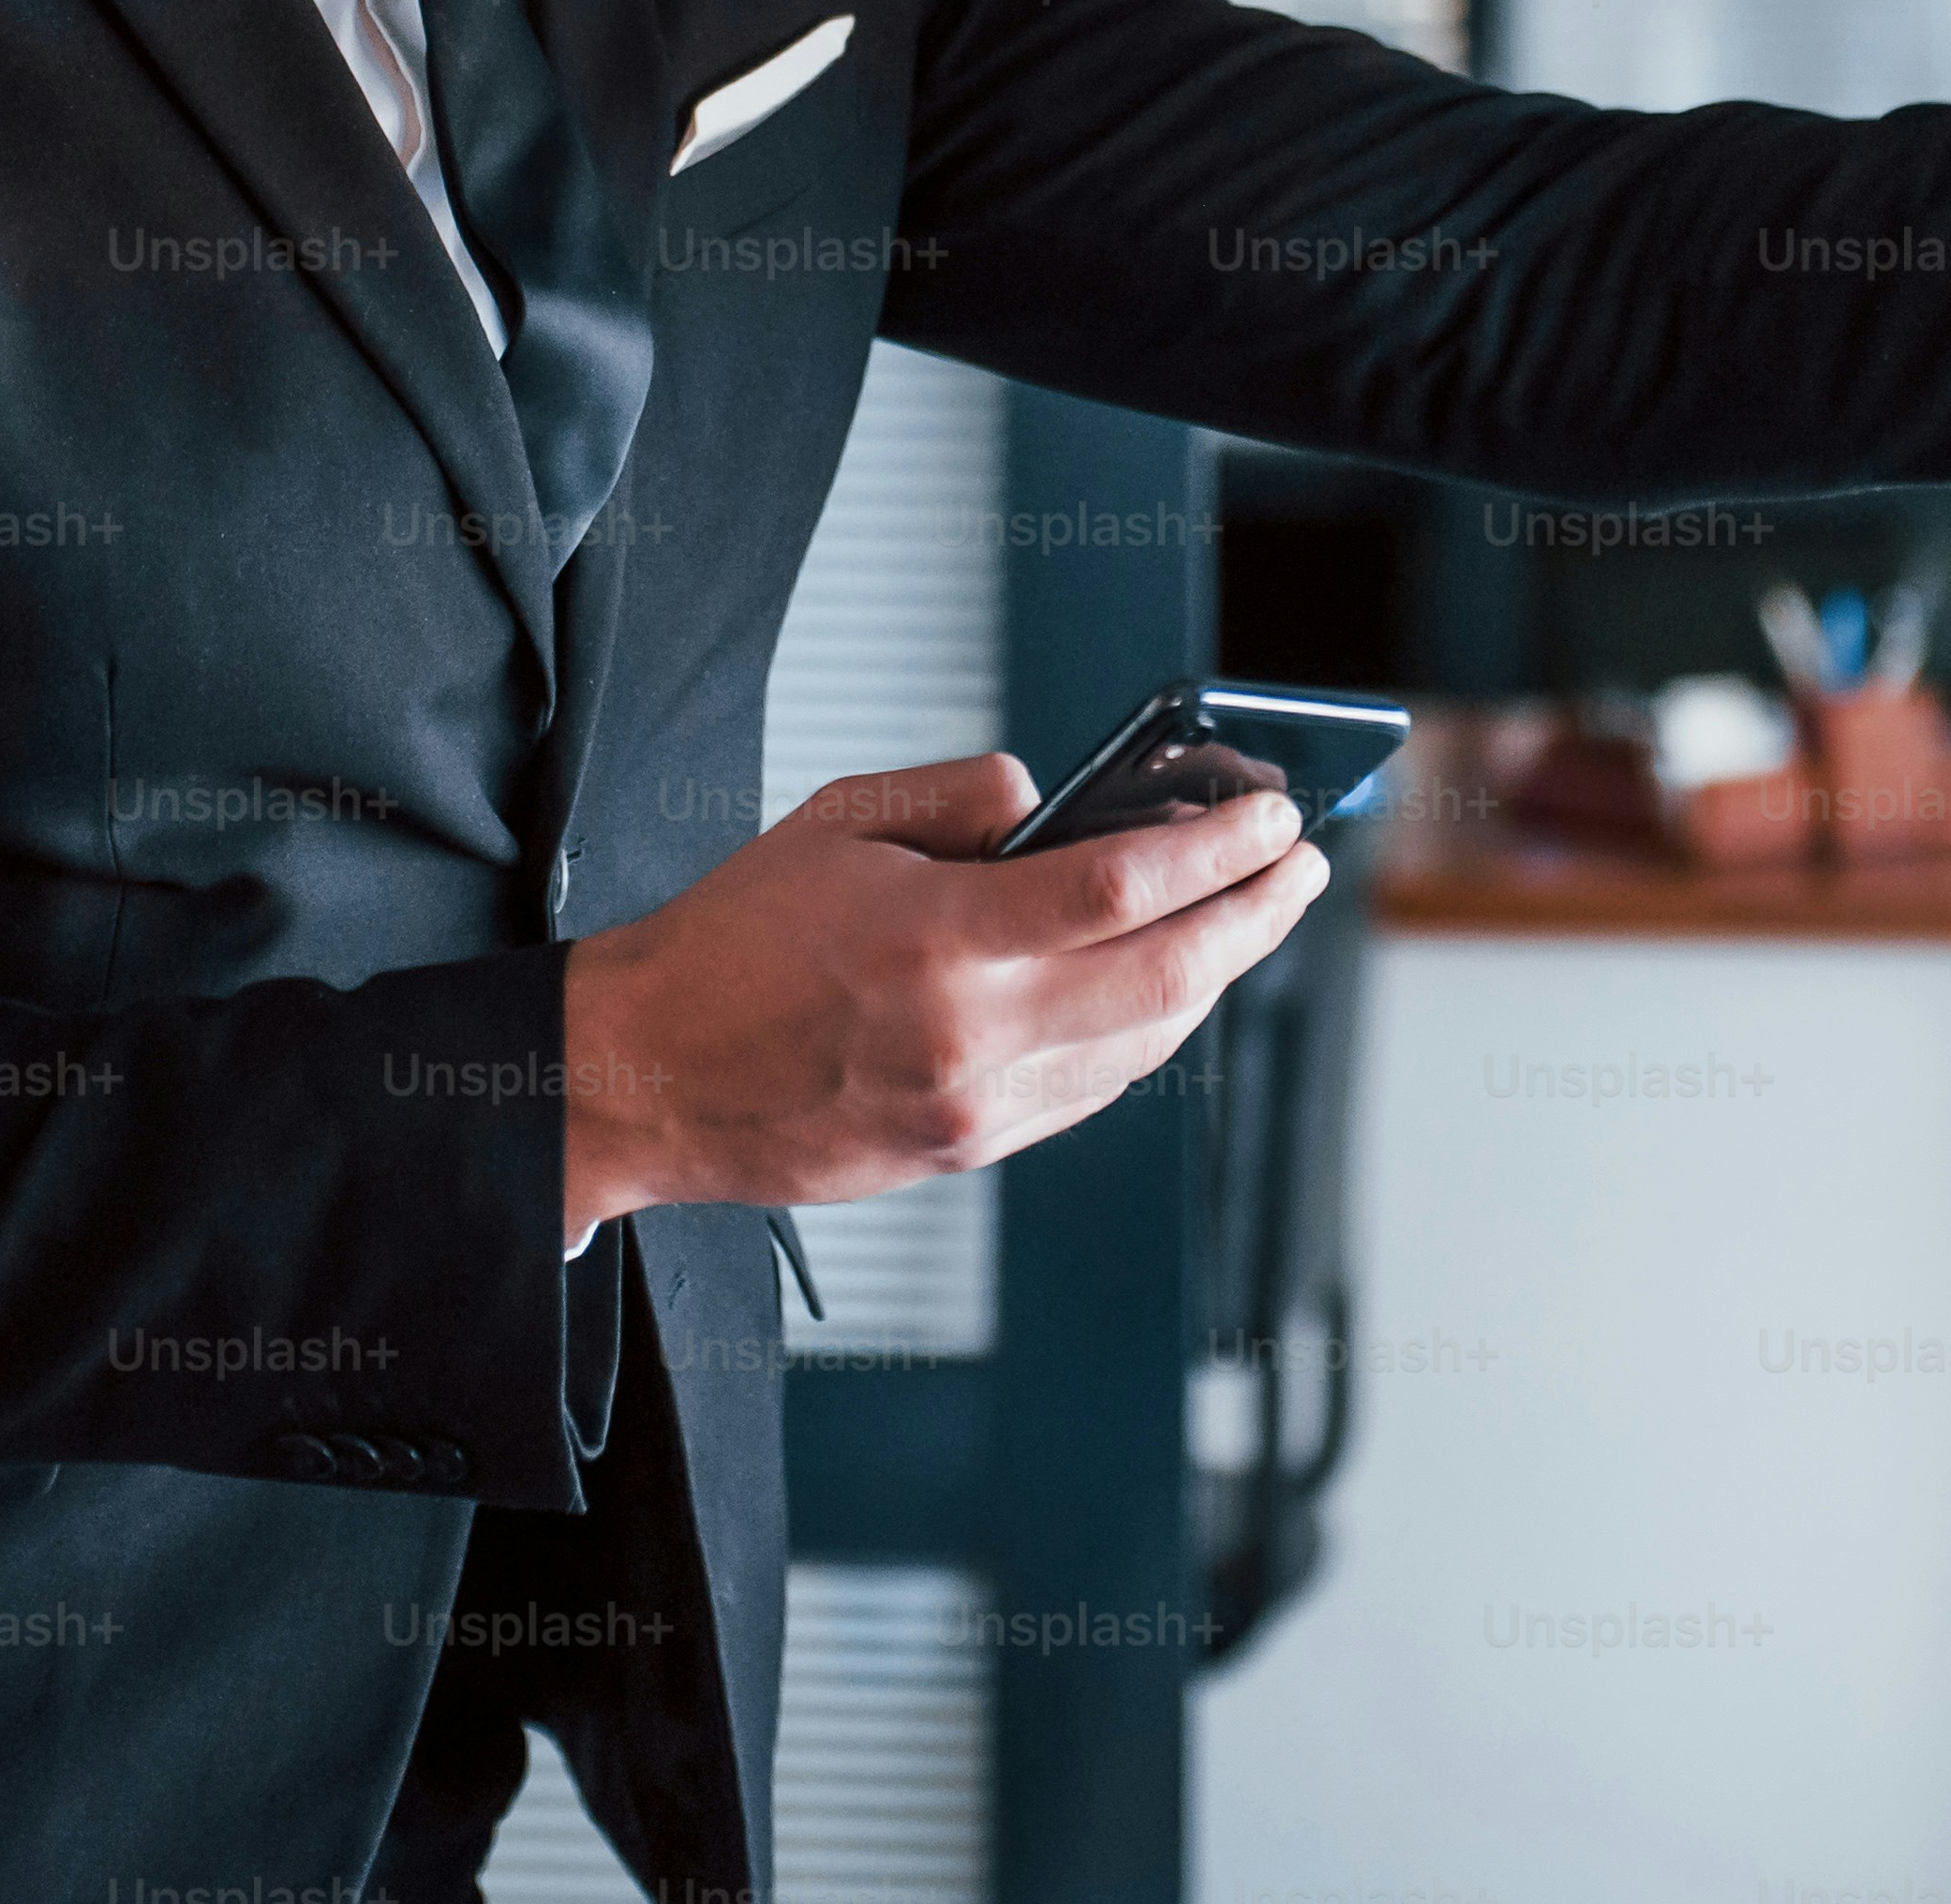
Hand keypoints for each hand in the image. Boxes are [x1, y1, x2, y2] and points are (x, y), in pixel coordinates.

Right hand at [553, 751, 1327, 1246]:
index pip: (1123, 888)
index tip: (1270, 813)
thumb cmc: (730, 940)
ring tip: (1253, 918)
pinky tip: (1168, 986)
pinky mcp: (969, 1150)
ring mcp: (976, 1108)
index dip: (1216, 848)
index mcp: (938, 943)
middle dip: (1255, 916)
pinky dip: (1148, 1031)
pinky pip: (1095, 1088)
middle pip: (1168, 978)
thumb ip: (964, 800)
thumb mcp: (840, 823)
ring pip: (1146, 1044)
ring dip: (1216, 977)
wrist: (649, 1077)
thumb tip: (1059, 802)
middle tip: (1300, 866)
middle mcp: (971, 1037)